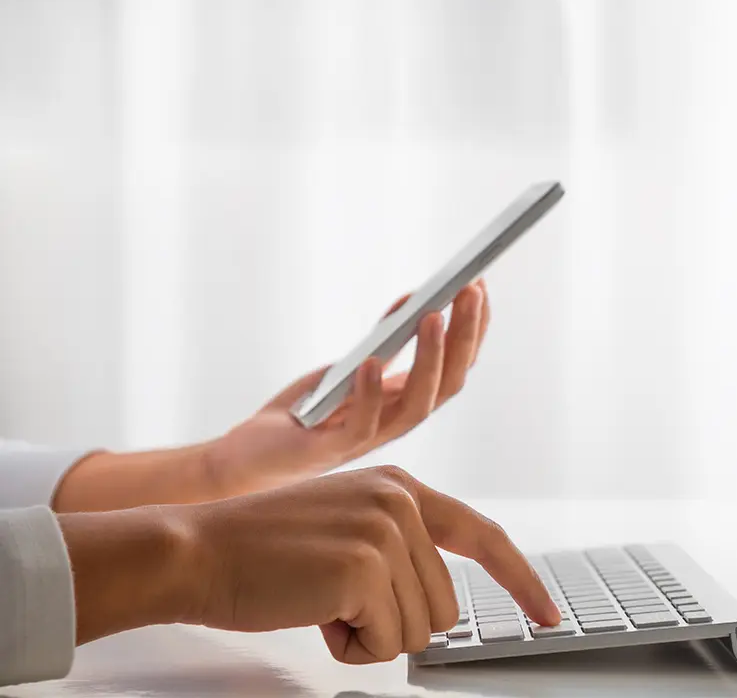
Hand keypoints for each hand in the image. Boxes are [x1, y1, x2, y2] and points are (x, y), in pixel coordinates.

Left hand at [53, 282, 489, 511]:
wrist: (249, 458)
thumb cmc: (303, 413)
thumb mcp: (348, 368)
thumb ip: (381, 344)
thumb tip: (412, 300)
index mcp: (401, 404)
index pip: (453, 369)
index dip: (472, 332)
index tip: (479, 286)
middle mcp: (394, 423)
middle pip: (448, 385)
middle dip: (464, 337)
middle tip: (470, 291)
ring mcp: (366, 439)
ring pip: (416, 407)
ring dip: (429, 360)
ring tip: (432, 315)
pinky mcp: (330, 450)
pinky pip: (360, 426)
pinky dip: (371, 394)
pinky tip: (372, 361)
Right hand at [60, 466, 559, 661]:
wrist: (199, 547)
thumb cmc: (266, 547)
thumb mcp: (345, 523)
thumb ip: (398, 545)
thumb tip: (440, 603)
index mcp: (399, 486)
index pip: (480, 533)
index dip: (518, 577)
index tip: (546, 612)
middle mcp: (400, 500)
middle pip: (444, 604)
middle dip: (393, 619)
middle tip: (336, 598)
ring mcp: (385, 530)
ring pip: (420, 630)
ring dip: (369, 632)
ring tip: (321, 599)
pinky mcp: (365, 567)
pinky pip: (387, 644)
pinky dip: (350, 645)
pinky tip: (312, 612)